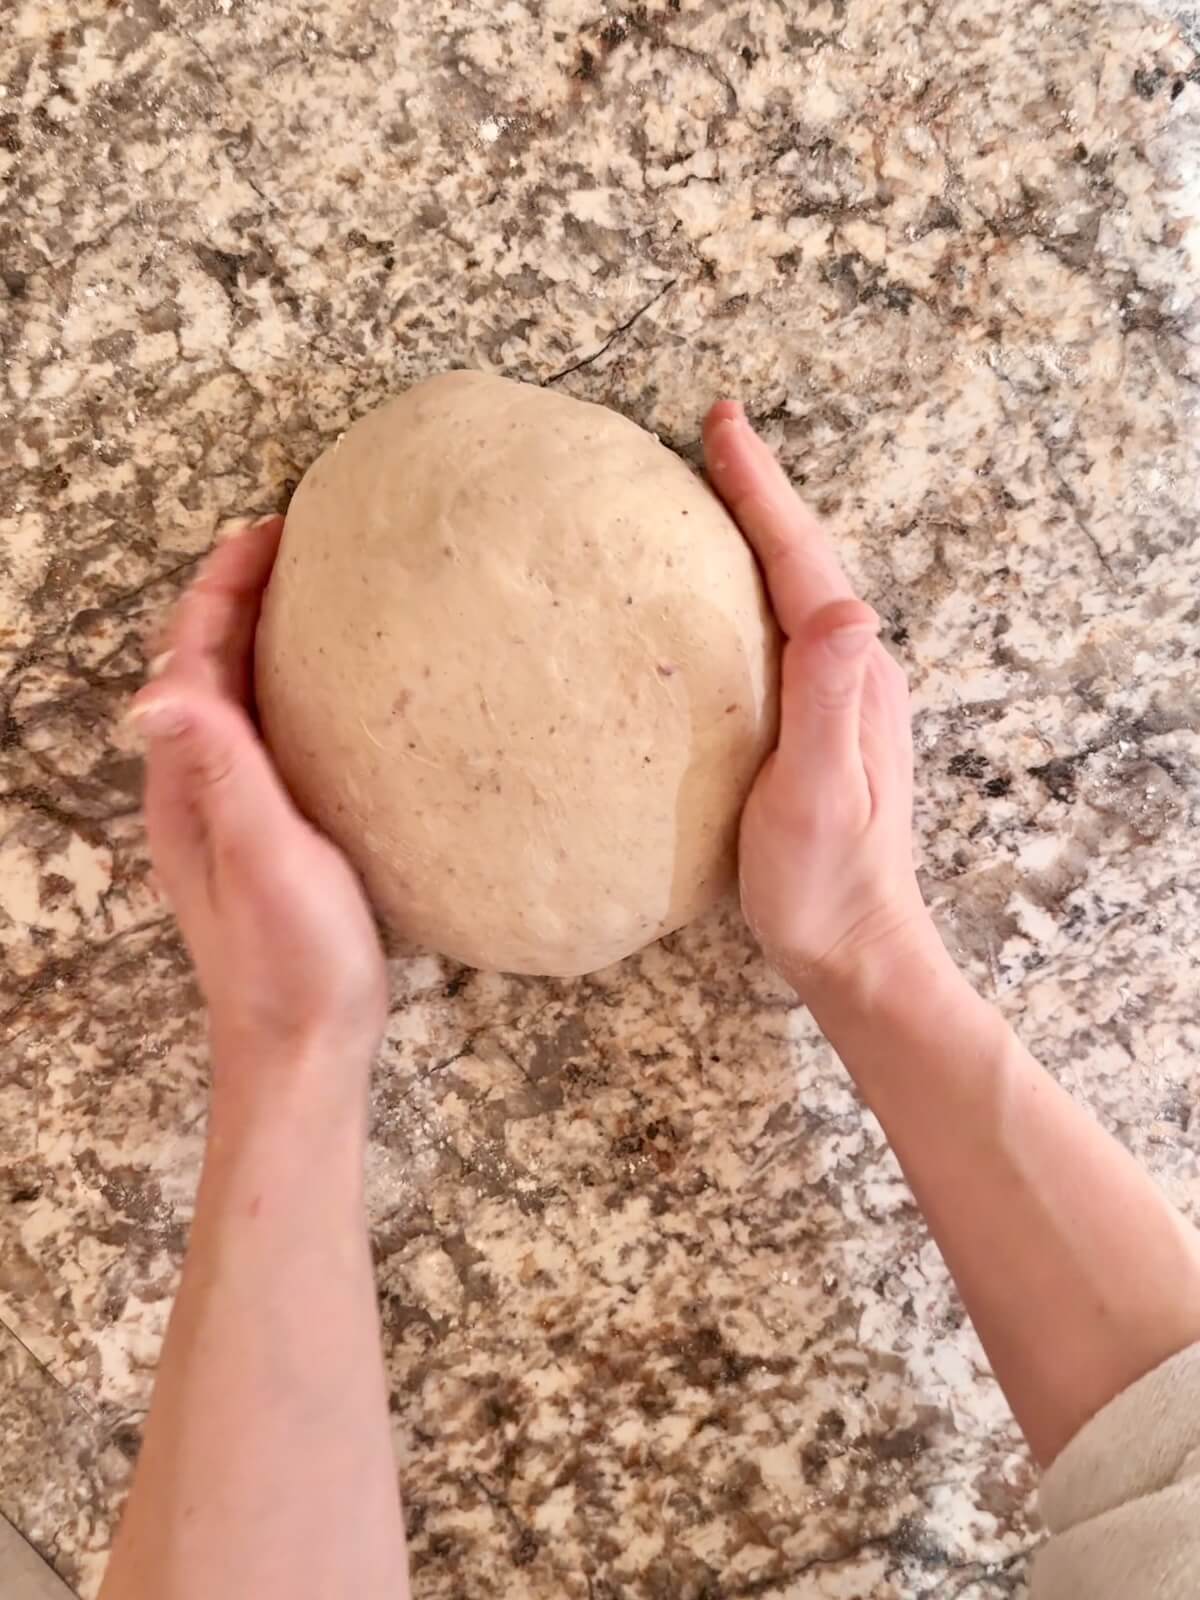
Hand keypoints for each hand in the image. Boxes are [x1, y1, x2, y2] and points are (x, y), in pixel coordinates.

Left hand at [126, 515, 386, 1102]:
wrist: (302, 1050)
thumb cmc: (292, 958)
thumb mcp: (264, 857)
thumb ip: (221, 772)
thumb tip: (157, 688)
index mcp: (189, 781)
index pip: (191, 655)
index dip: (222, 586)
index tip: (274, 530)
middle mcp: (197, 786)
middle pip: (205, 666)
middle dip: (238, 595)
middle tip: (300, 543)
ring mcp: (229, 812)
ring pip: (235, 698)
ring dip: (262, 637)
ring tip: (316, 594)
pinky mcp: (267, 833)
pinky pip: (266, 733)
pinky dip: (288, 687)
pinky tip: (334, 693)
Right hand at [703, 402, 943, 1004]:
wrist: (855, 947)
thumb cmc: (824, 881)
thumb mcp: (819, 792)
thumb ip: (830, 701)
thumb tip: (845, 607)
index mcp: (850, 676)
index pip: (801, 561)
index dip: (761, 490)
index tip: (723, 424)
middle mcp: (855, 672)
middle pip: (804, 559)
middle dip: (760, 492)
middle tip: (717, 431)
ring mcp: (841, 697)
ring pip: (795, 588)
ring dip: (761, 531)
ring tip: (718, 488)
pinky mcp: (820, 723)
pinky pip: (782, 629)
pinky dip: (755, 585)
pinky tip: (726, 594)